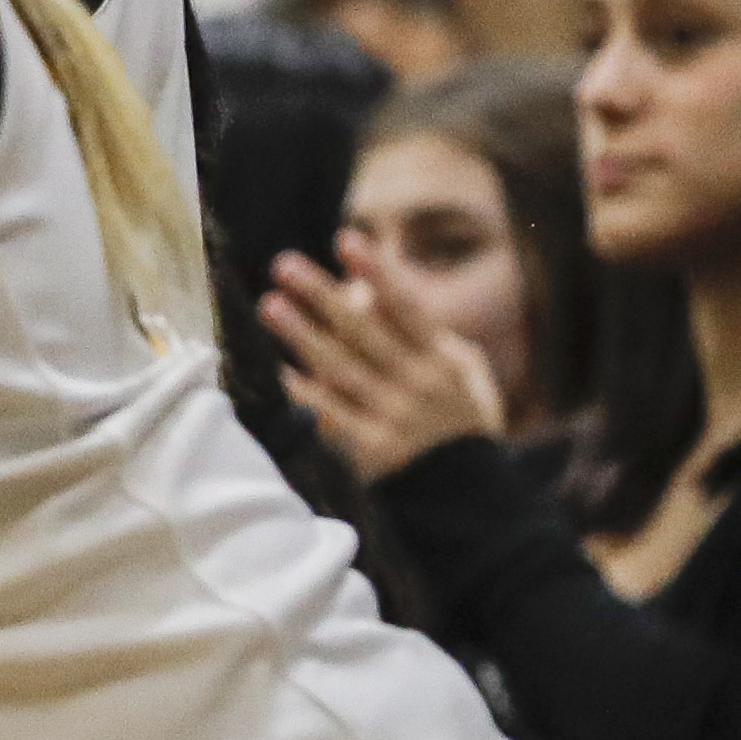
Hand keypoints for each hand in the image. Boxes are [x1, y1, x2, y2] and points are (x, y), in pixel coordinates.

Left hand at [257, 237, 504, 480]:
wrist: (470, 499)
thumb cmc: (456, 418)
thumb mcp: (461, 372)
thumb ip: (419, 329)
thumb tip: (362, 289)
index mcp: (443, 362)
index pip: (408, 308)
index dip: (379, 272)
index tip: (347, 239)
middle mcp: (419, 388)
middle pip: (365, 333)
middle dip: (324, 297)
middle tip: (284, 264)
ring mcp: (393, 421)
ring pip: (341, 371)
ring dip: (303, 336)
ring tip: (270, 305)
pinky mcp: (369, 454)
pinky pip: (327, 416)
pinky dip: (299, 392)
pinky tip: (270, 369)